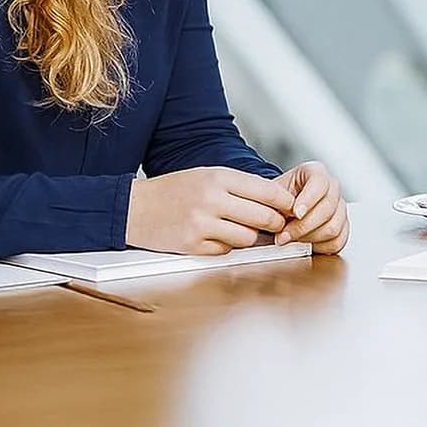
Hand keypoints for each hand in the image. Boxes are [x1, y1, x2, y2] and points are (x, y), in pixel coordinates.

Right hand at [126, 166, 295, 255]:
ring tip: (242, 230)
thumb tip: (275, 199)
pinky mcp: (193, 246)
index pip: (268, 191)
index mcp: (218, 177)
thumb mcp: (207, 175)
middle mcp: (211, 199)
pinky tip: (217, 237)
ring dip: (250, 237)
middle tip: (276, 224)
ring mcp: (202, 224)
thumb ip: (239, 186)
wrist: (135, 208)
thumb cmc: (175, 190)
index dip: (285, 202)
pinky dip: (226, 247)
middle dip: (275, 223)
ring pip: (248, 238)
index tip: (291, 207)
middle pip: (263, 217)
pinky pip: (226, 251)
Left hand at [271, 161, 348, 254]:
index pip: (320, 183)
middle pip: (327, 209)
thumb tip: (277, 219)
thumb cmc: (278, 199)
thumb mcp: (273, 193)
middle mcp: (332, 187)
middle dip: (303, 226)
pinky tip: (306, 243)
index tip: (295, 213)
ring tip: (294, 238)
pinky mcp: (343, 226)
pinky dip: (320, 246)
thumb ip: (277, 202)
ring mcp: (340, 207)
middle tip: (285, 234)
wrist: (281, 207)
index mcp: (315, 172)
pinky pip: (338, 241)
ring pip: (333, 227)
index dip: (308, 200)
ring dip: (310, 238)